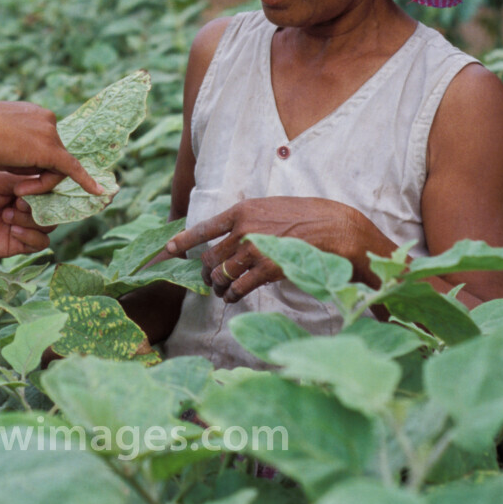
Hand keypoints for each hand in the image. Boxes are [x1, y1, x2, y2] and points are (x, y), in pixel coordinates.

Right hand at [0, 98, 103, 196]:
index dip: (34, 161)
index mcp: (37, 114)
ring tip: (13, 182)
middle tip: (15, 183)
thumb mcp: (0, 136)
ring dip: (36, 181)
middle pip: (52, 156)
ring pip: (54, 167)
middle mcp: (49, 120)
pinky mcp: (50, 149)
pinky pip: (71, 169)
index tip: (23, 168)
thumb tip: (21, 160)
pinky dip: (86, 181)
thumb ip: (16, 145)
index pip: (45, 143)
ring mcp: (50, 133)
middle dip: (33, 173)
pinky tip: (99, 192)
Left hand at [0, 172, 58, 259]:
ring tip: (8, 216)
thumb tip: (45, 187)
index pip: (49, 190)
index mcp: (24, 189)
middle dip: (38, 207)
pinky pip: (40, 243)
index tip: (25, 191)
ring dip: (33, 222)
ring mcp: (24, 226)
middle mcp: (27, 207)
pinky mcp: (17, 244)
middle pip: (53, 209)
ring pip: (48, 227)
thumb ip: (23, 183)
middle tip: (17, 204)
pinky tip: (13, 230)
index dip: (45, 191)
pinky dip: (32, 237)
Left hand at [164, 197, 391, 303]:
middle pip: (209, 258)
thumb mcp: (270, 206)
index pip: (202, 228)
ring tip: (221, 291)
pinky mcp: (267, 270)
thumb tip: (230, 231)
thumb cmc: (306, 216)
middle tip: (208, 279)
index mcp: (241, 211)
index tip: (167, 250)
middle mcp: (243, 230)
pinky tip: (233, 297)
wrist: (335, 228)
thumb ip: (247, 218)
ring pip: (220, 275)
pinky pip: (238, 288)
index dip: (181, 241)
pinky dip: (231, 295)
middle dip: (205, 272)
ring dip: (217, 286)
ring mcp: (254, 250)